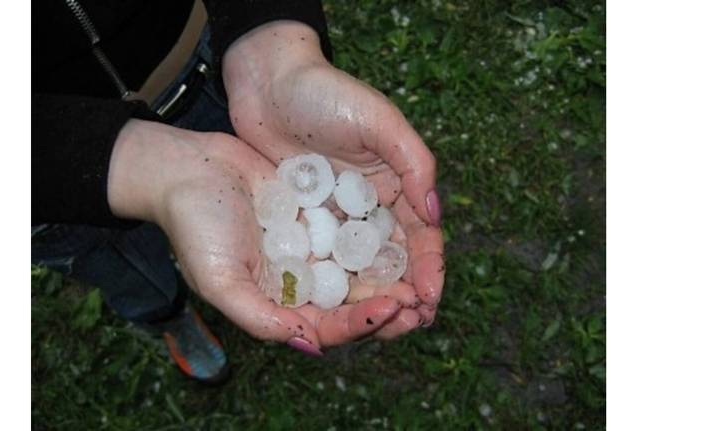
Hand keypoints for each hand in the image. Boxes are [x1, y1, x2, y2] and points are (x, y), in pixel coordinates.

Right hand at [107, 119, 404, 352]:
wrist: (186, 169)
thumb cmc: (194, 228)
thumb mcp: (219, 281)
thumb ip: (259, 318)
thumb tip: (309, 345)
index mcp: (280, 302)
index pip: (330, 324)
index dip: (362, 322)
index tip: (392, 308)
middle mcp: (300, 278)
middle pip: (353, 301)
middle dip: (387, 304)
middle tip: (420, 300)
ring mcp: (310, 244)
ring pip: (358, 267)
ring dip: (388, 272)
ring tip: (420, 270)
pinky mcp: (316, 211)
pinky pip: (351, 226)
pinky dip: (374, 233)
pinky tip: (400, 228)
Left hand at [222, 21, 444, 334]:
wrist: (267, 83)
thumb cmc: (326, 94)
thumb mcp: (379, 122)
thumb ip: (414, 164)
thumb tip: (437, 215)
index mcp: (397, 184)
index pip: (421, 237)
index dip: (429, 271)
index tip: (429, 303)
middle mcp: (370, 206)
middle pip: (393, 261)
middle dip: (405, 295)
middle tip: (407, 326)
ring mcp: (335, 217)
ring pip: (359, 268)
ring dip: (371, 298)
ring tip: (377, 327)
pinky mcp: (304, 220)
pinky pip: (322, 260)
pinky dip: (333, 285)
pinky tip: (332, 309)